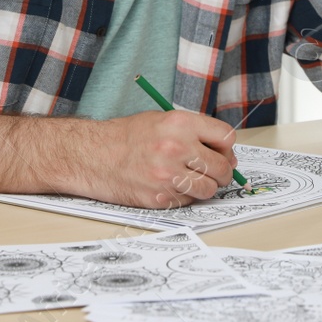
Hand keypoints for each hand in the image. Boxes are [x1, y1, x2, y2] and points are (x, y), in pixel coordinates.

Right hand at [78, 110, 237, 209]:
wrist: (94, 155)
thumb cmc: (126, 137)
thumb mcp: (161, 120)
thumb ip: (193, 132)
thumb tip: (224, 152)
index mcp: (180, 123)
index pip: (226, 137)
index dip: (227, 147)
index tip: (222, 152)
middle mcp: (177, 148)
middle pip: (222, 167)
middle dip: (221, 172)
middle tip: (212, 171)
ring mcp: (168, 175)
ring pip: (209, 189)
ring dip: (204, 187)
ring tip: (189, 179)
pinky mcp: (160, 197)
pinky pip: (188, 201)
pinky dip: (184, 197)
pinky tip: (170, 186)